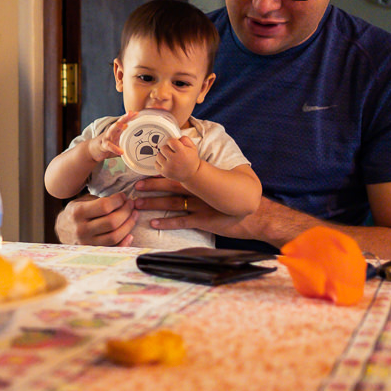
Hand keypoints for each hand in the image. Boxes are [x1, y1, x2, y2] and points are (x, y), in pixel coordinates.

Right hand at [55, 192, 139, 246]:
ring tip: (133, 216)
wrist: (62, 230)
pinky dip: (124, 243)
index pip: (104, 206)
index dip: (118, 200)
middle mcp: (81, 229)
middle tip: (131, 205)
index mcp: (78, 212)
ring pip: (114, 236)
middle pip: (112, 222)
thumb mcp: (82, 201)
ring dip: (129, 225)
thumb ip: (99, 201)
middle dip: (126, 212)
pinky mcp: (93, 250)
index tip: (123, 197)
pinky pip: (113, 249)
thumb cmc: (76, 212)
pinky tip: (130, 234)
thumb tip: (123, 201)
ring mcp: (87, 242)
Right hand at [89, 111, 137, 161]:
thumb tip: (137, 149)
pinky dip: (115, 149)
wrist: (92, 151)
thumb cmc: (106, 147)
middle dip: (124, 118)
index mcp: (115, 131)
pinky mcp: (103, 146)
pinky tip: (121, 151)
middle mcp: (111, 132)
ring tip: (125, 125)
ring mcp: (106, 138)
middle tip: (130, 113)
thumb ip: (125, 145)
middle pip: (118, 123)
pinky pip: (109, 146)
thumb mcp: (117, 144)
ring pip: (112, 130)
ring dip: (118, 127)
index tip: (136, 113)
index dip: (129, 118)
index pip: (123, 122)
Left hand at [132, 177, 253, 237]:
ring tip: (138, 203)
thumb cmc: (238, 196)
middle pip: (171, 186)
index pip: (179, 173)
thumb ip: (209, 175)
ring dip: (154, 203)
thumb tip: (194, 167)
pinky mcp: (204, 221)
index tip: (147, 171)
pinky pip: (182, 221)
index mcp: (203, 180)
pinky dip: (167, 223)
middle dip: (152, 186)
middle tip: (135, 186)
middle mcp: (200, 191)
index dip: (162, 172)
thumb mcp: (224, 181)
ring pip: (172, 204)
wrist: (254, 214)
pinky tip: (154, 223)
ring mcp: (201, 206)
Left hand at [154, 136, 199, 182]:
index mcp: (182, 153)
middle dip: (167, 148)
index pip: (171, 141)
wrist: (192, 174)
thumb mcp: (193, 147)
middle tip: (171, 151)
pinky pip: (156, 163)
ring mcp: (168, 167)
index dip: (171, 141)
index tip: (173, 144)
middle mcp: (174, 160)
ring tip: (169, 157)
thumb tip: (176, 137)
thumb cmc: (191, 159)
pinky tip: (166, 162)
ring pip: (158, 155)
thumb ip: (185, 139)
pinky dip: (160, 162)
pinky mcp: (164, 173)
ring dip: (163, 155)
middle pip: (163, 148)